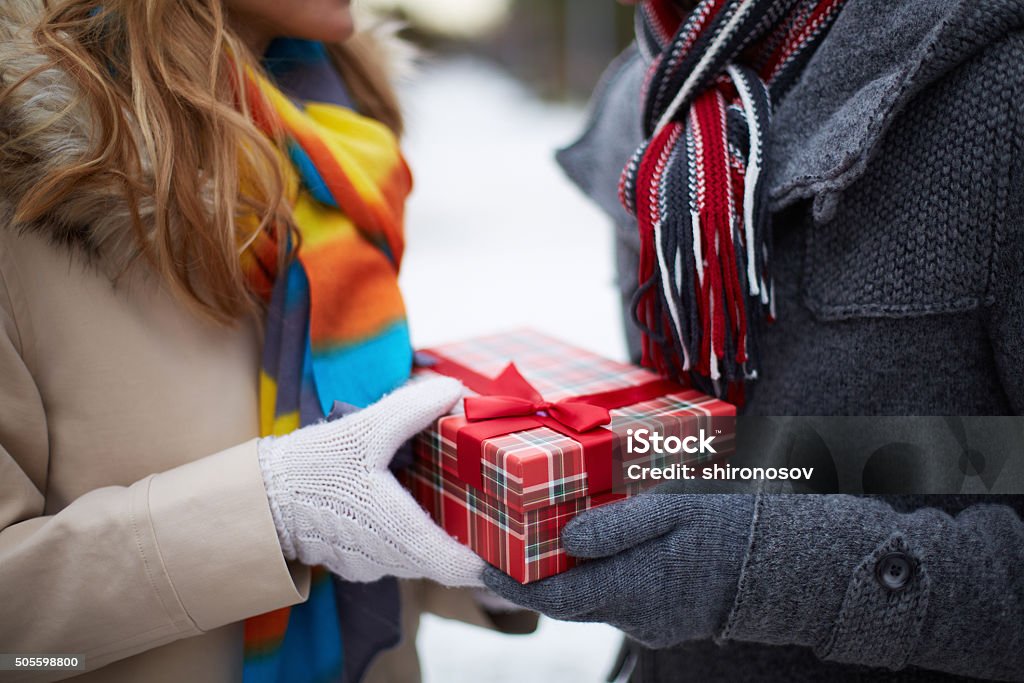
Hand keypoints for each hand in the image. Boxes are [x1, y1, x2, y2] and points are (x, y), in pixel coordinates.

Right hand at [258, 376, 484, 586]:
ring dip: (439, 536)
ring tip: (462, 504)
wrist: (261, 497)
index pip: (458, 566)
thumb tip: (454, 389)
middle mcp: (388, 559)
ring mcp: (371, 566)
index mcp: (397, 532)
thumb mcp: (365, 430)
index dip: (489, 563)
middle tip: (494, 513)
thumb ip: (411, 408)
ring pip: (420, 558)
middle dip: (470, 541)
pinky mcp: (356, 562)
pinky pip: (396, 554)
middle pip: (444, 562)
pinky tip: (415, 504)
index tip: (512, 550)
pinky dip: (412, 535)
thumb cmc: (312, 468)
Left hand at [483, 492, 755, 646]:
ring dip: (572, 574)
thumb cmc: (727, 528)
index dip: (512, 583)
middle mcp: (635, 615)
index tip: (481, 563)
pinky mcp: (665, 621)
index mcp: (631, 587)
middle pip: (568, 601)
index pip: (553, 598)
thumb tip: (567, 536)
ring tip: (554, 537)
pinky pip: (620, 601)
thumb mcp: (672, 510)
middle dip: (536, 575)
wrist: (784, 567)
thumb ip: (617, 526)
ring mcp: (651, 623)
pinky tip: (604, 550)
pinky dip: (602, 578)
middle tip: (510, 542)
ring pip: (594, 600)